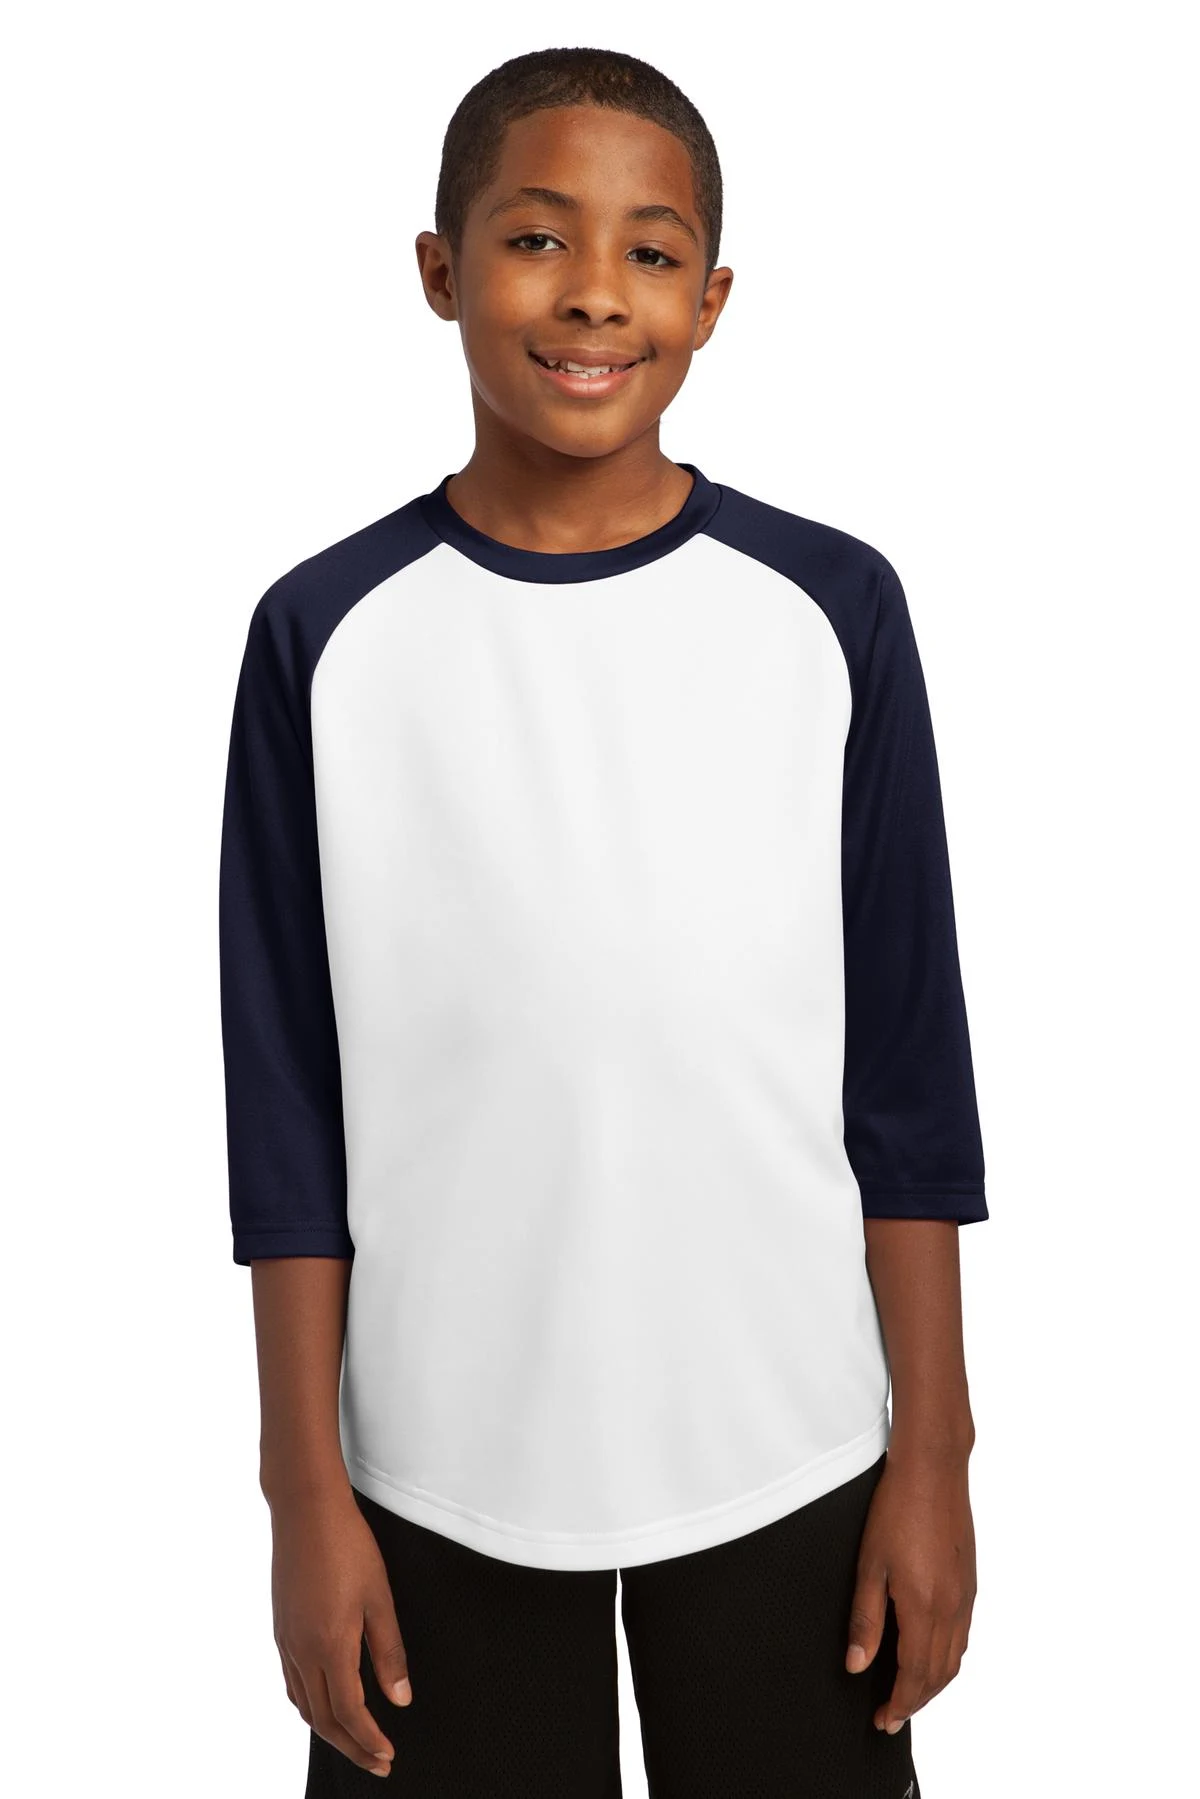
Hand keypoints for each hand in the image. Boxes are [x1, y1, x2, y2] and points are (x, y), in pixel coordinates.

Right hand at [269, 1486, 412, 1776]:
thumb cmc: (348, 1546)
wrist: (305, 1509)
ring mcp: (286, 1641)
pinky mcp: (281, 1629)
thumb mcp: (380, 1598)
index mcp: (330, 1646)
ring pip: (304, 1705)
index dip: (369, 1740)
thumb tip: (400, 1700)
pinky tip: (325, 1702)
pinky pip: (292, 1683)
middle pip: (323, 1719)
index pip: (349, 1713)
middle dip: (351, 1746)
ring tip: (356, 1740)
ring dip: (329, 1730)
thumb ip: (389, 1653)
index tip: (388, 1755)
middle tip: (378, 1761)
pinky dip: (310, 1705)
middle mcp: (301, 1651)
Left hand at [844, 1445, 976, 1731]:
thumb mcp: (869, 1566)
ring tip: (909, 1691)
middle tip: (892, 1714)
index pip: (916, 1676)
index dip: (900, 1704)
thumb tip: (856, 1665)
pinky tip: (931, 1652)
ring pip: (956, 1658)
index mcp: (925, 1608)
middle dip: (917, 1701)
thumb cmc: (896, 1510)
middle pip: (940, 1674)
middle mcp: (952, 1608)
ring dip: (934, 1682)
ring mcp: (965, 1595)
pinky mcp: (969, 1581)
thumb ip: (865, 1620)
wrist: (933, 1469)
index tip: (883, 1720)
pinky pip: (963, 1634)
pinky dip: (948, 1657)